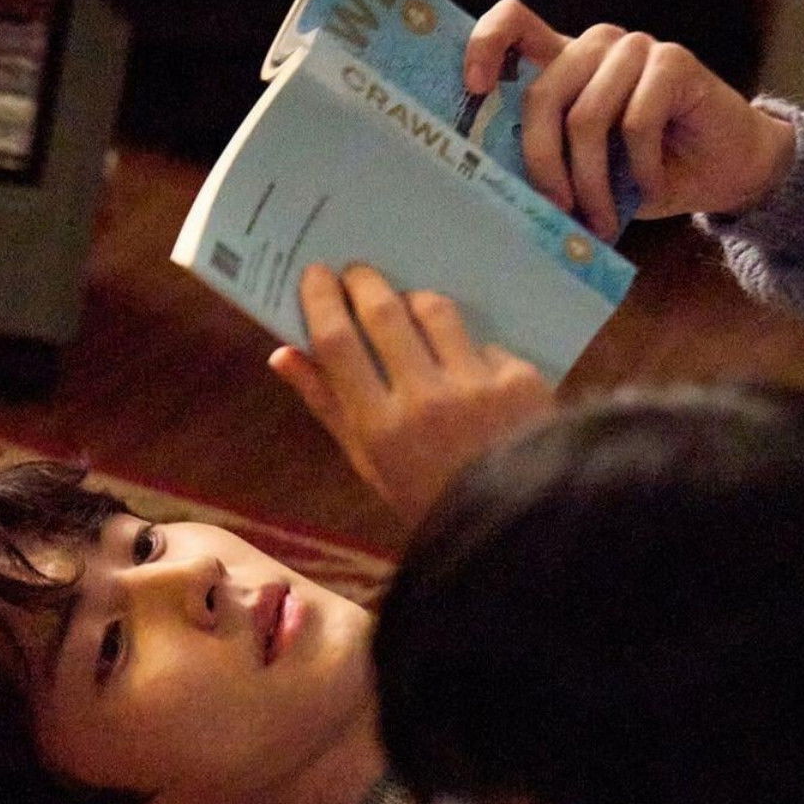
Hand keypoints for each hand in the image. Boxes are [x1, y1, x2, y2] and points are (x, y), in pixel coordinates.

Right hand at [273, 265, 554, 526]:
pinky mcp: (520, 380)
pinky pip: (483, 342)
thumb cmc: (430, 499)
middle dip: (364, 282)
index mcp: (381, 430)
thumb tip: (283, 354)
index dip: (321, 299)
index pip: (338, 342)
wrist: (516, 530)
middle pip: (384, 312)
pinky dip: (469, 349)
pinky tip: (470, 372)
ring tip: (409, 308)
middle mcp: (426, 402)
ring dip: (414, 300)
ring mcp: (477, 387)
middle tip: (357, 273)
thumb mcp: (373, 466)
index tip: (316, 275)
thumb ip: (329, 408)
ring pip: (435, 310)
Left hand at [465, 0, 795, 239]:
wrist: (725, 171)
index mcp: (566, 64)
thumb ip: (552, 166)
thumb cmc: (649, 175)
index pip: (514, 24)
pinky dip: (641, 170)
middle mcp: (595, 47)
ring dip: (594, 183)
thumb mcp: (589, 174)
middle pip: (542, 95)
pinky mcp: (673, 61)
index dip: (485, 45)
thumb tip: (501, 196)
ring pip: (587, 117)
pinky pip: (636, 122)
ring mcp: (634, 49)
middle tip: (560, 214)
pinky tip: (652, 186)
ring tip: (605, 219)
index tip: (473, 89)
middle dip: (545, 166)